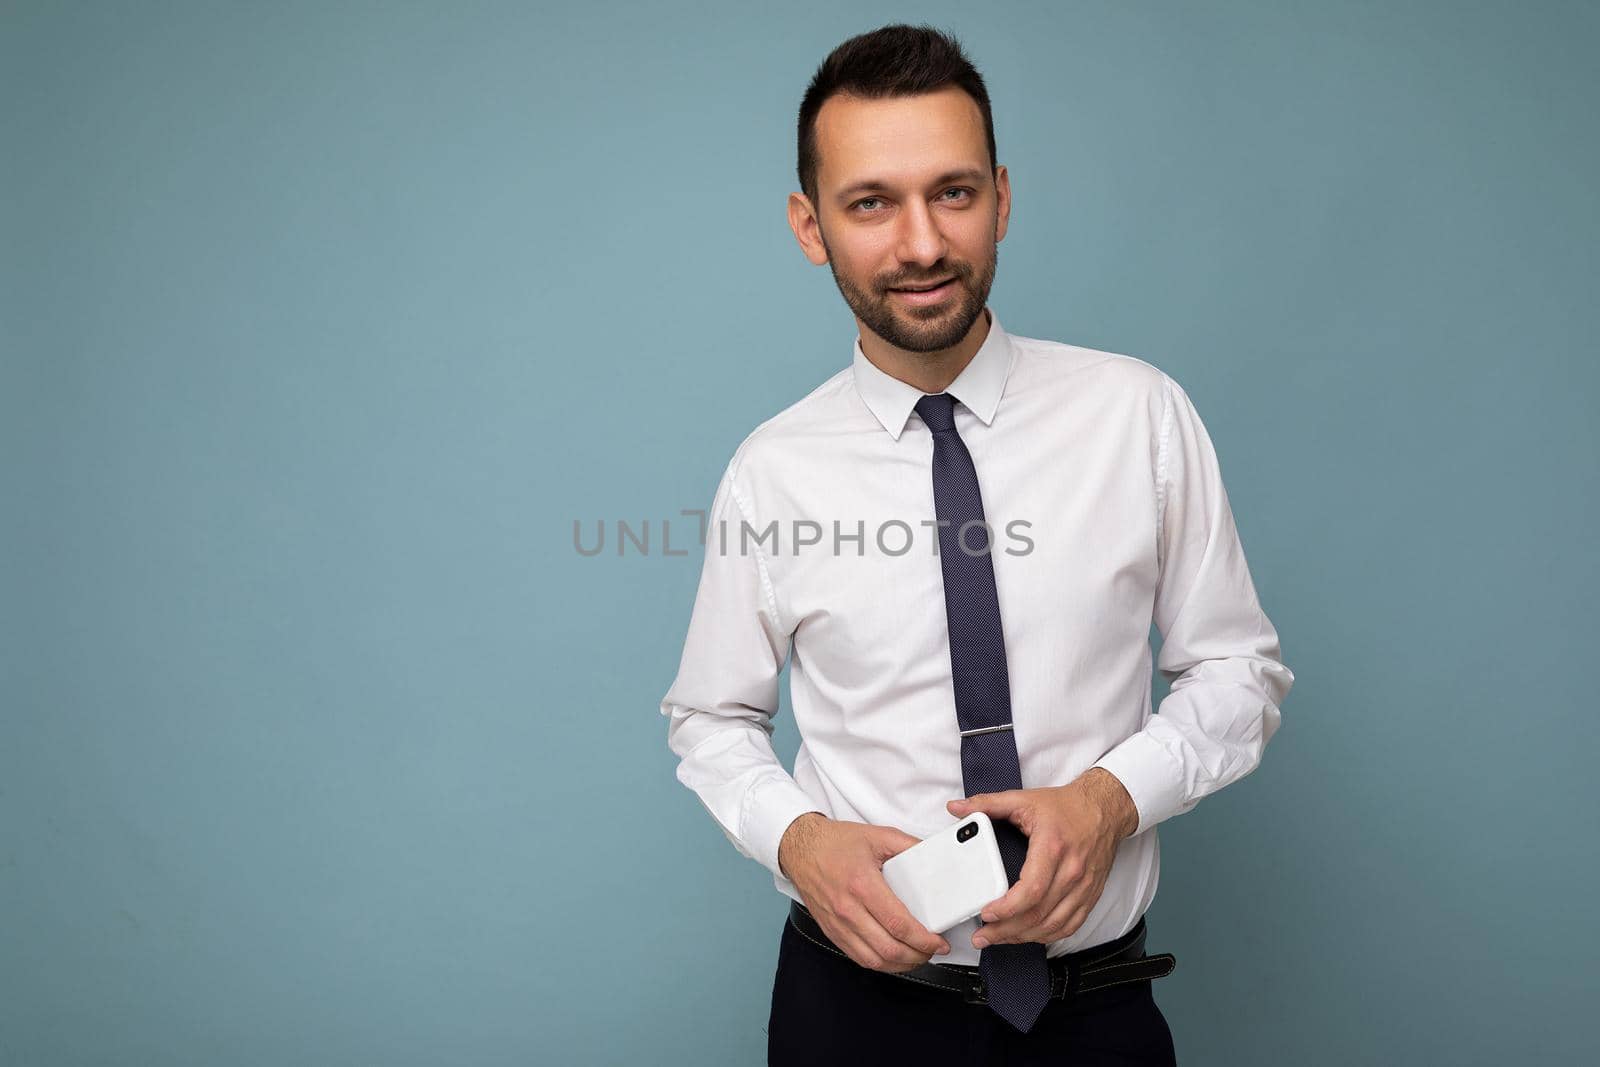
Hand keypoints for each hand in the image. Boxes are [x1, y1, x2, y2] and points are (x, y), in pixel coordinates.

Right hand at [777, 812, 951, 972]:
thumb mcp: (877, 836)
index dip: (923, 939)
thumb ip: (908, 845)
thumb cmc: (834, 843)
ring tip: (917, 956)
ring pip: (874, 959)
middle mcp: (848, 909)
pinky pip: (858, 957)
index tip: (938, 941)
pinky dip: (880, 963)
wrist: (800, 849)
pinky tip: (892, 957)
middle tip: (932, 951)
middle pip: (889, 948)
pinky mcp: (832, 931)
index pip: (898, 924)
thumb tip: (932, 855)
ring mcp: (838, 924)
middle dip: (917, 956)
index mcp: (862, 885)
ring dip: (900, 964)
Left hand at [948, 767, 1136, 949]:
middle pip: (1038, 914)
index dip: (1007, 908)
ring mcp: (1083, 887)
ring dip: (1024, 937)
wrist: (1105, 809)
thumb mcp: (1024, 799)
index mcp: (1052, 848)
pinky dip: (1047, 936)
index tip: (986, 913)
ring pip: (1053, 925)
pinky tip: (1028, 935)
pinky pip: (1069, 926)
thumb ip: (987, 803)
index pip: (1031, 890)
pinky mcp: (1090, 896)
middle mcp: (1071, 871)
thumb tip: (956, 808)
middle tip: (983, 935)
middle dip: (1006, 930)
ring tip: (999, 938)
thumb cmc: (1066, 806)